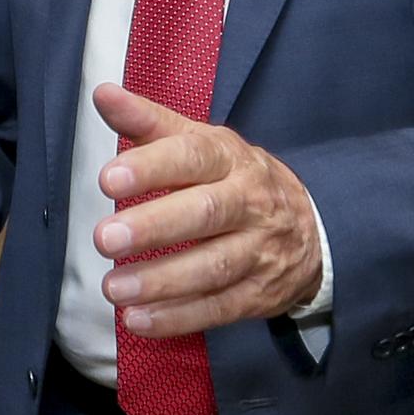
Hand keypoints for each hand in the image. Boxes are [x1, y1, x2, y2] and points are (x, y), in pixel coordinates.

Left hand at [91, 83, 321, 337]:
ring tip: (113, 287)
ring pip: (213, 267)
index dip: (152, 166)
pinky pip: (220, 308)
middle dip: (153, 227)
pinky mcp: (259, 294)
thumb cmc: (233, 178)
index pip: (193, 157)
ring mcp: (259, 251)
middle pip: (204, 213)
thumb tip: (102, 94)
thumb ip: (148, 122)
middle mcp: (249, 203)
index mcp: (231, 158)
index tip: (108, 178)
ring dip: (161, 281)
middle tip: (104, 239)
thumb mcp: (200, 142)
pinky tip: (138, 320)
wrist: (311, 226)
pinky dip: (178, 317)